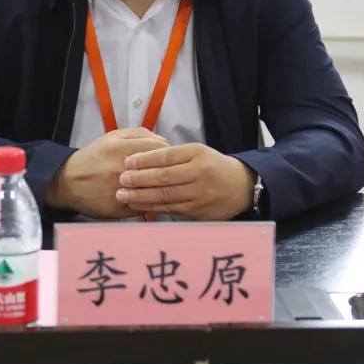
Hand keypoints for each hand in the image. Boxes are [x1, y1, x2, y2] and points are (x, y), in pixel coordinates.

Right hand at [46, 128, 167, 218]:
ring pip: (154, 190)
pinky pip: (145, 205)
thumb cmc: (95, 157)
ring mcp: (122, 191)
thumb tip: (164, 141)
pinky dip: (151, 201)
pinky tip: (151, 197)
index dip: (169, 154)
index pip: (159, 150)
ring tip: (163, 185)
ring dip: (162, 188)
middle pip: (159, 171)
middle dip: (168, 171)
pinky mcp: (121, 208)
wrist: (69, 182)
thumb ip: (139, 135)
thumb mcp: (113, 137)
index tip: (170, 157)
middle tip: (170, 172)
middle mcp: (122, 170)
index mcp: (121, 149)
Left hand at [116, 143, 255, 220]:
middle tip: (121, 180)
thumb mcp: (198, 152)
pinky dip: (153, 208)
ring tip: (123, 195)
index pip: (167, 156)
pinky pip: (171, 209)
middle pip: (164, 177)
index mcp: (197, 154)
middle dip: (139, 179)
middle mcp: (198, 173)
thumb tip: (143, 156)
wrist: (242, 186)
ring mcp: (198, 194)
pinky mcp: (198, 211)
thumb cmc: (213, 166)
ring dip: (141, 196)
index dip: (145, 159)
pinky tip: (138, 206)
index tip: (128, 161)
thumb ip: (174, 154)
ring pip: (165, 195)